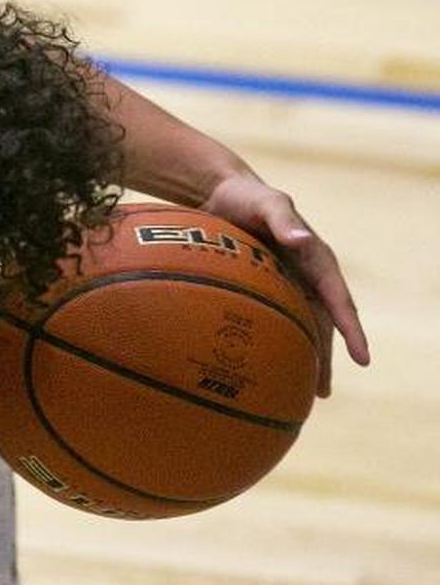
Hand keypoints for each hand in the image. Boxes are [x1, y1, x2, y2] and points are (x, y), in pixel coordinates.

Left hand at [199, 173, 369, 396]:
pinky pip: (274, 318)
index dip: (351, 329)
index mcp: (315, 259)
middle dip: (326, 356)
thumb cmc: (247, 197)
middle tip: (322, 391)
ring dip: (303, 355)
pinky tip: (265, 364)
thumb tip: (302, 239)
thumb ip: (283, 219)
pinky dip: (276, 340)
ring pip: (300, 325)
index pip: (338, 300)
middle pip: (321, 322)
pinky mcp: (264, 285)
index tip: (363, 358)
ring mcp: (285, 282)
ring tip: (300, 392)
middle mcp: (305, 274)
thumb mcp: (267, 203)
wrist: (221, 193)